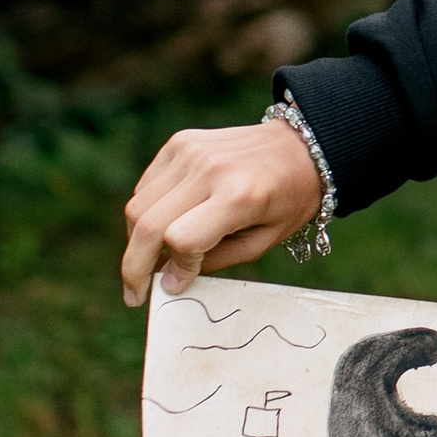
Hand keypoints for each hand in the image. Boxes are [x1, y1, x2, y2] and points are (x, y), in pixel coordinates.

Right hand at [121, 119, 322, 304]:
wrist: (302, 147)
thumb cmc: (289, 200)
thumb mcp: (263, 241)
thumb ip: (214, 261)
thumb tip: (169, 281)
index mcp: (238, 195)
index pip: (181, 239)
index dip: (175, 268)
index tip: (174, 285)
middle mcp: (209, 169)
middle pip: (147, 223)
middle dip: (134, 266)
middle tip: (135, 293)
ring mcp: (190, 152)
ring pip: (138, 204)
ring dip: (135, 240)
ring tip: (150, 261)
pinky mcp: (180, 143)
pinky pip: (147, 186)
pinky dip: (146, 211)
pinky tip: (161, 227)